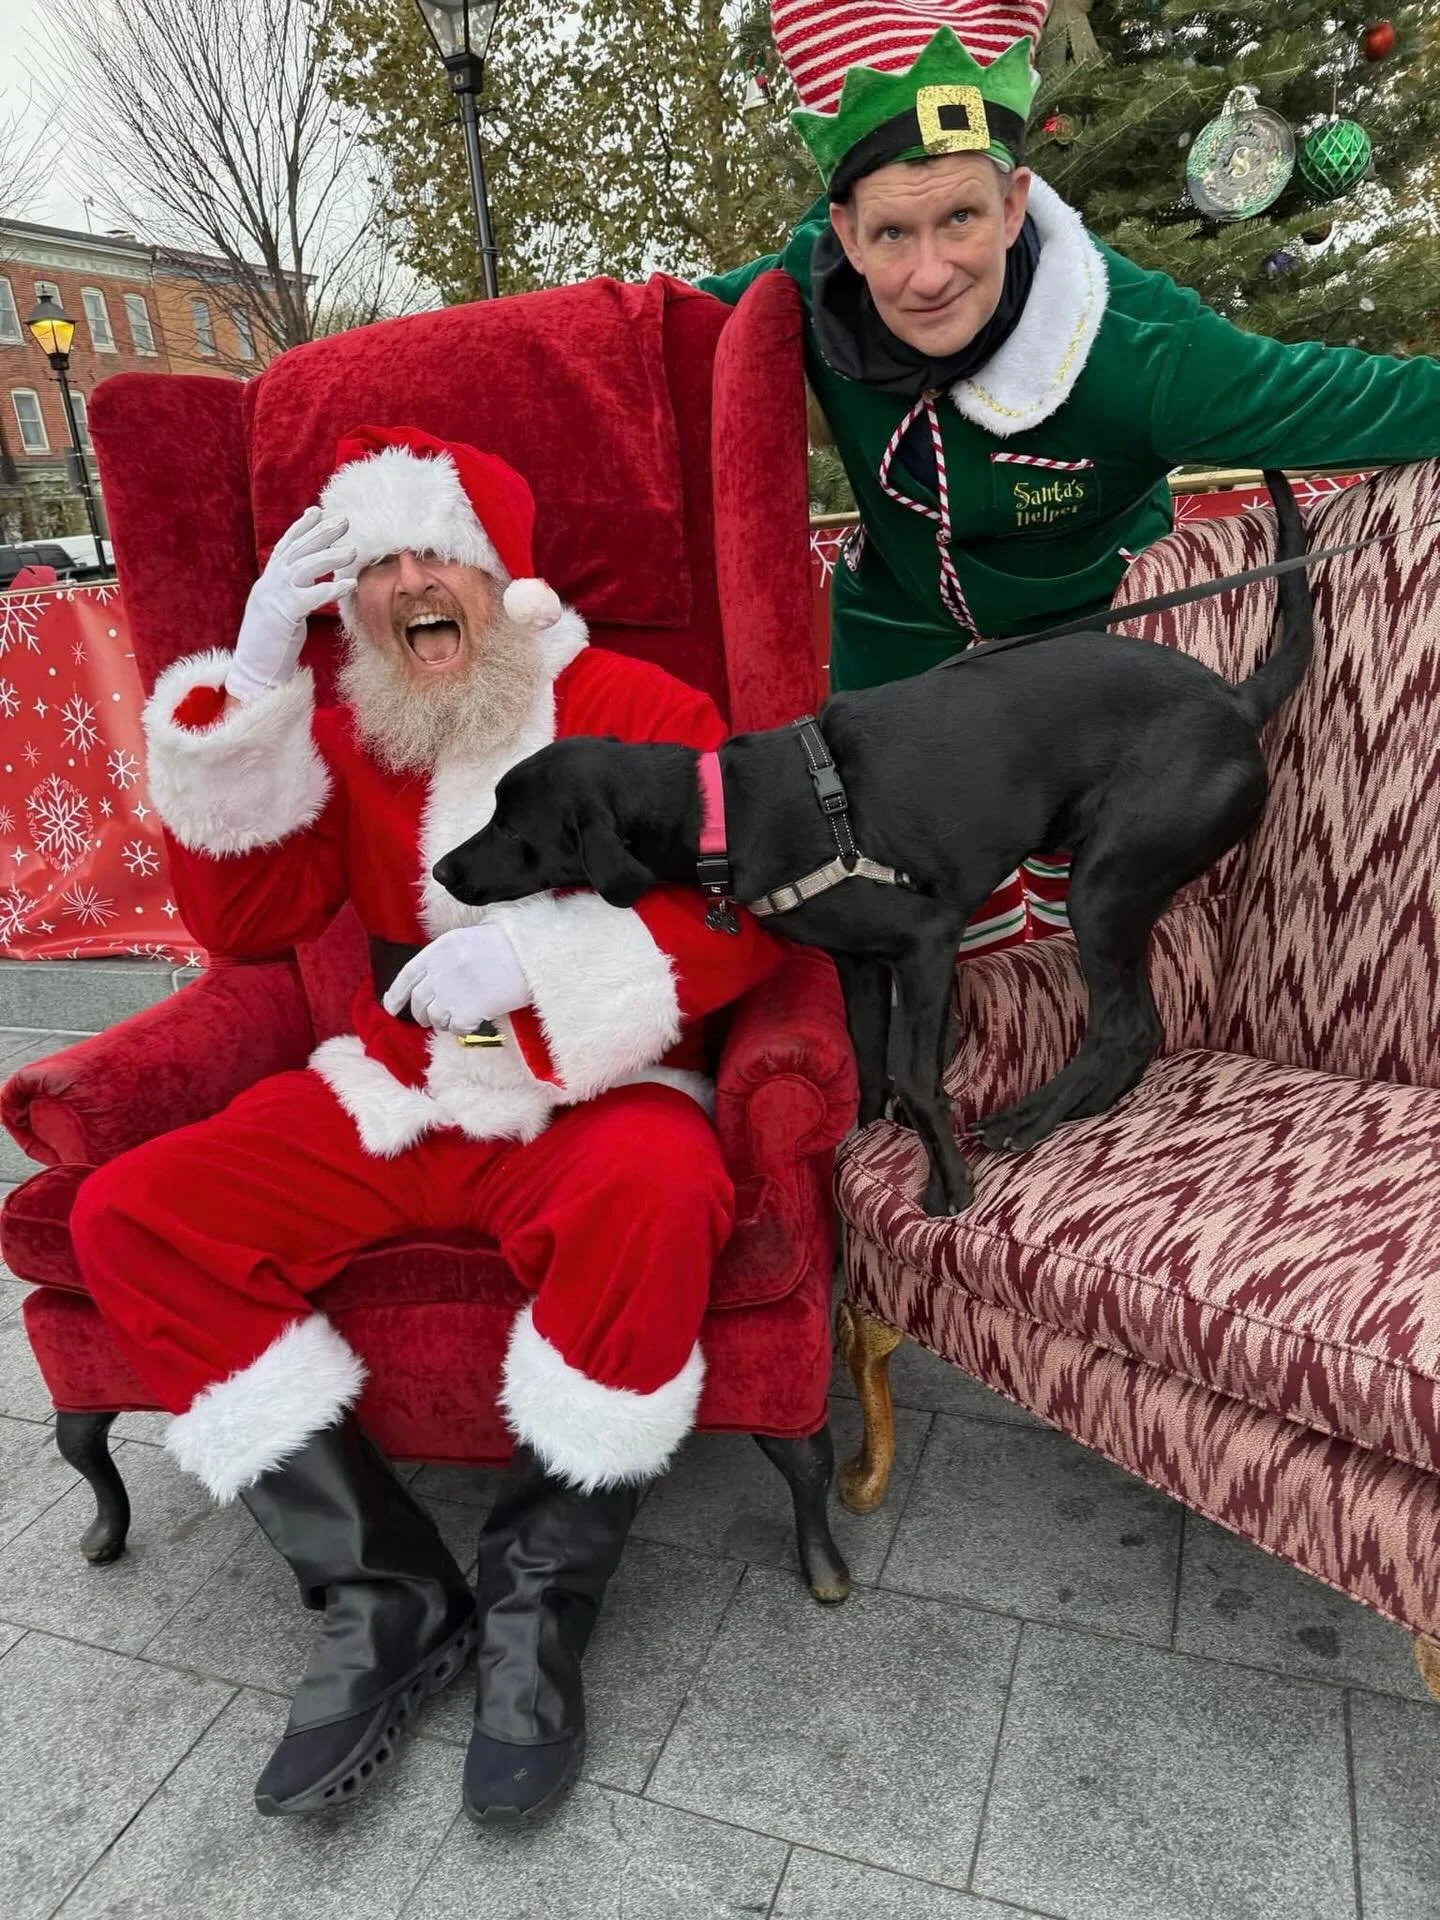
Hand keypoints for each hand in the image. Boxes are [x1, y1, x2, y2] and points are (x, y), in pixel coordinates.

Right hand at [225, 506, 357, 705]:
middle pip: (299, 550)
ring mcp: (276, 597)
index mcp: (268, 581)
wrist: (253, 670)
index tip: (317, 511)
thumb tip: (304, 581)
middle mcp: (270, 583)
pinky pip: (312, 597)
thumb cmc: (269, 644)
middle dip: (321, 533)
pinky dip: (332, 588)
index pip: (285, 546)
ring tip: (353, 550)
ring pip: (305, 567)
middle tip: (344, 521)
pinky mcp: (285, 615)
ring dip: (330, 557)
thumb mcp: (275, 610)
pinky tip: (350, 584)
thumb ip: (287, 591)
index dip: (301, 527)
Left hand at [382, 924, 530, 1032]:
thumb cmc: (509, 946)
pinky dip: (463, 1029)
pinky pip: (455, 1029)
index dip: (396, 994)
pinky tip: (477, 1020)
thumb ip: (446, 955)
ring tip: (462, 1015)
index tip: (392, 1007)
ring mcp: (452, 992)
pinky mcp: (467, 1011)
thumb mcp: (470, 938)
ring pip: (434, 1018)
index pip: (407, 975)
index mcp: (439, 949)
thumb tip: (433, 979)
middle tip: (432, 1019)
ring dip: (444, 1022)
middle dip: (422, 1014)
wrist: (534, 956)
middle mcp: (440, 970)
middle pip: (418, 1001)